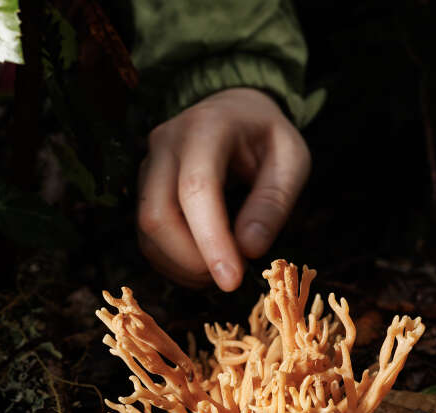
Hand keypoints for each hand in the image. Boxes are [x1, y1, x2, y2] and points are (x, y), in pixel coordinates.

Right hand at [137, 87, 310, 290]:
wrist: (234, 110)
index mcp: (207, 127)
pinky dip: (171, 260)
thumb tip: (249, 249)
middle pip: (158, 214)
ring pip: (146, 229)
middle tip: (231, 278)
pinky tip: (202, 265)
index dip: (210, 239)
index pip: (196, 188)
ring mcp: (148, 165)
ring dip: (180, 265)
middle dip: (191, 260)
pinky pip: (146, 234)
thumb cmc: (266, 135)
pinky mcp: (144, 188)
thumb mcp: (291, 159)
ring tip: (221, 272)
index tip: (231, 280)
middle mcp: (166, 144)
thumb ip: (274, 201)